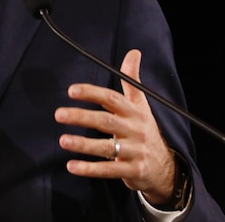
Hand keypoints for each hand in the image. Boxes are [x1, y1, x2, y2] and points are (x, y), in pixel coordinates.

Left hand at [54, 49, 175, 204]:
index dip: (92, 93)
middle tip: (59, 114)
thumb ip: (132, 80)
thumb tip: (133, 52)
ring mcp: (134, 151)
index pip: (112, 99)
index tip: (71, 90)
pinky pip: (109, 170)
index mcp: (134, 112)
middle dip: (82, 117)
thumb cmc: (146, 130)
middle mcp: (134, 130)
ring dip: (83, 144)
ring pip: (106, 147)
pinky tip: (71, 166)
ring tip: (62, 140)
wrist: (165, 167)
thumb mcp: (142, 105)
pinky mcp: (132, 171)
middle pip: (106, 121)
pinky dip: (89, 169)